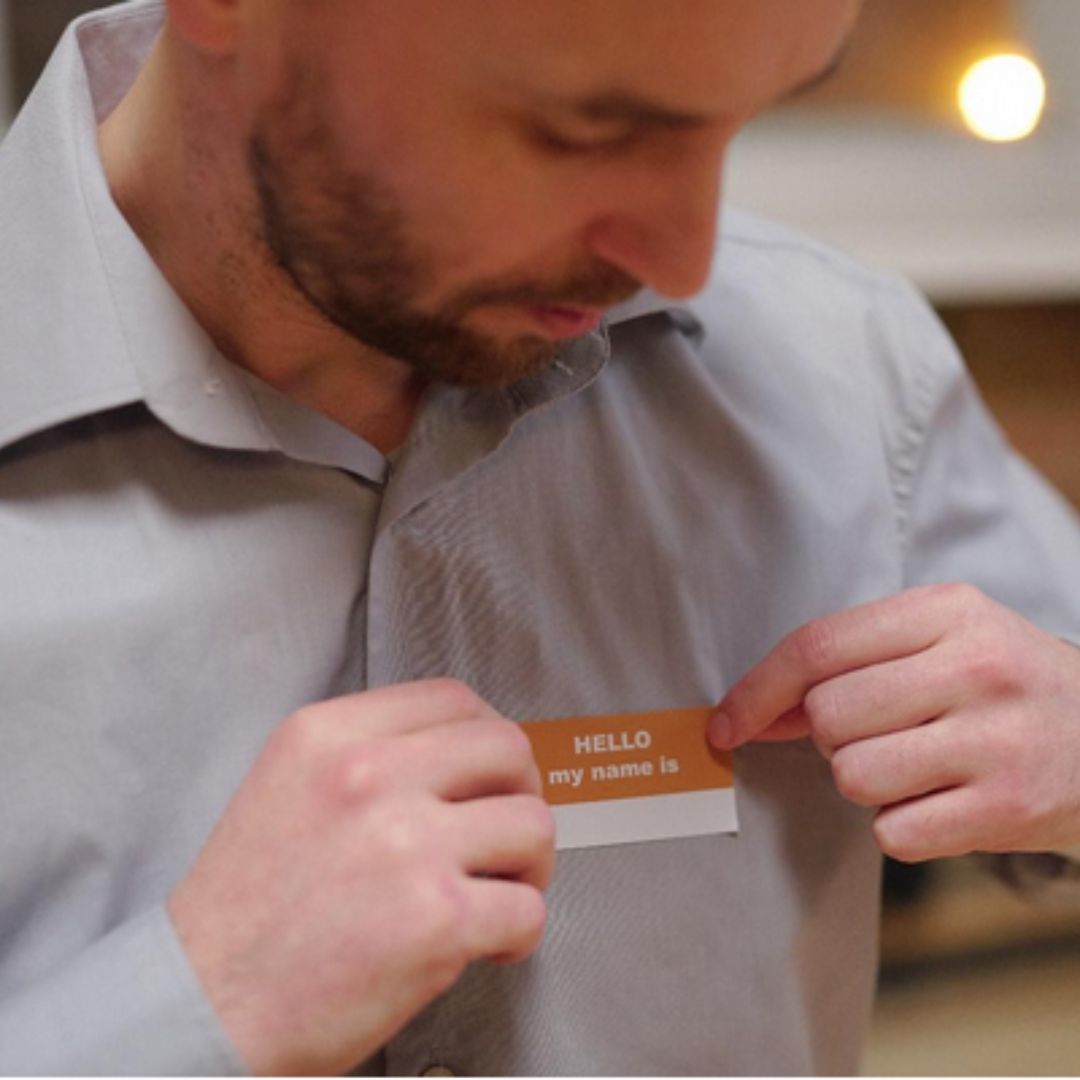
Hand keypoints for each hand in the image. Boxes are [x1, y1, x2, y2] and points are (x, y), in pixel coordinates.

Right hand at [168, 679, 553, 1074]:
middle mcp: (368, 776)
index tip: (493, 772)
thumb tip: (458, 759)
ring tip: (501, 891)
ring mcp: (406, 844)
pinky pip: (527, 908)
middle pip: (506, 748)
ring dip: (528, 864)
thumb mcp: (288, 784)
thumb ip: (365, 755)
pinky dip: (521, 930)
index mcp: (329, 735)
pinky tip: (492, 942)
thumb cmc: (245, 911)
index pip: (453, 699)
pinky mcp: (436, 917)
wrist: (204, 1004)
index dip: (489, 737)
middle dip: (524, 791)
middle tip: (509, 831)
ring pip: (532, 824)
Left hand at [708, 584, 1079, 861]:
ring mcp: (997, 739)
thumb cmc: (1006, 685)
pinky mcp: (1010, 808)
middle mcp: (976, 667)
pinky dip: (901, 825)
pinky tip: (941, 801)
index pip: (818, 646)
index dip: (757, 689)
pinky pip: (892, 832)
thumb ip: (849, 665)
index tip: (727, 722)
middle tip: (879, 732)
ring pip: (851, 774)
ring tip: (915, 765)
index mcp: (947, 611)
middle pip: (826, 715)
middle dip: (830, 735)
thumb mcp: (941, 643)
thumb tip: (754, 710)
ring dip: (864, 780)